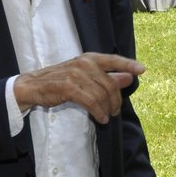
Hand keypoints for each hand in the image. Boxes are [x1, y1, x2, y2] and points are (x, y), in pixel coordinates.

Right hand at [15, 52, 143, 123]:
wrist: (33, 86)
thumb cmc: (60, 81)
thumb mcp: (85, 75)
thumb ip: (107, 76)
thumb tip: (129, 77)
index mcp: (89, 58)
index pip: (113, 59)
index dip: (128, 64)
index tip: (142, 70)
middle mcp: (84, 63)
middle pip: (110, 83)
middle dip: (116, 100)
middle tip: (116, 111)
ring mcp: (76, 74)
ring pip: (102, 94)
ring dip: (107, 109)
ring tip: (107, 116)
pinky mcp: (69, 87)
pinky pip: (91, 101)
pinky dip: (99, 112)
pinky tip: (101, 118)